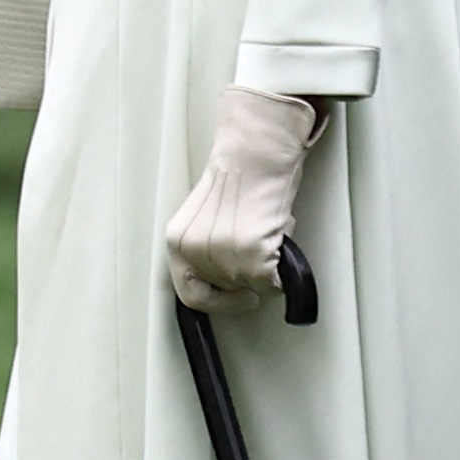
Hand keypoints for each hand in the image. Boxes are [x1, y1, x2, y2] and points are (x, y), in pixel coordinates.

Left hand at [163, 89, 319, 312]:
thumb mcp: (203, 221)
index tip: (235, 297)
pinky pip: (272, 283)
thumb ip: (205, 251)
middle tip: (259, 257)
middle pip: (228, 290)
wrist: (254, 156)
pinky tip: (276, 239)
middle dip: (247, 278)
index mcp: (177, 241)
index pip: (189, 294)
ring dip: (266, 269)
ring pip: (253, 287)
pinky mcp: (251, 253)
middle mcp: (194, 251)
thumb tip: (223, 282)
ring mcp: (222, 254)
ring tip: (266, 235)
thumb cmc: (238, 182)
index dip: (216, 302)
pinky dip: (281, 270)